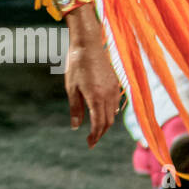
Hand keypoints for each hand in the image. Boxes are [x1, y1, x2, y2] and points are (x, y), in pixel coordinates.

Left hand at [64, 9, 121, 146]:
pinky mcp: (116, 83)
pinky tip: (103, 113)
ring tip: (96, 129)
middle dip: (100, 133)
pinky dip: (111, 112)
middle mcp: (108, 95)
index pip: (99, 124)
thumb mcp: (71, 87)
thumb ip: (75, 108)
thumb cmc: (76, 65)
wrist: (88, 44)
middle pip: (108, 122)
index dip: (95, 136)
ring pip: (113, 114)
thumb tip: (76, 127)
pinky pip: (116, 103)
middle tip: (91, 140)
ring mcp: (114, 89)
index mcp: (96, 97)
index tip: (89, 144)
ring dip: (106, 124)